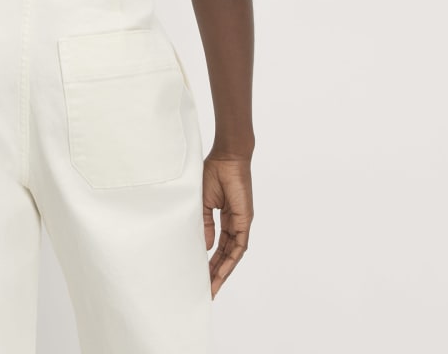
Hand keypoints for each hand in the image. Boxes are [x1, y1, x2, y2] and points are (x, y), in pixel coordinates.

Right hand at [202, 154, 252, 297]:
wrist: (227, 157)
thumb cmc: (214, 172)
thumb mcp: (203, 202)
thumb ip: (205, 224)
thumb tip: (206, 247)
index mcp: (225, 217)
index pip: (219, 245)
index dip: (211, 261)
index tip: (202, 276)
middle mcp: (235, 223)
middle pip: (226, 254)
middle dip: (217, 272)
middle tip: (207, 289)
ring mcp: (241, 223)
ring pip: (233, 254)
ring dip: (223, 271)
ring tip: (212, 287)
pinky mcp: (245, 220)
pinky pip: (239, 246)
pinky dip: (230, 260)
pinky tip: (222, 272)